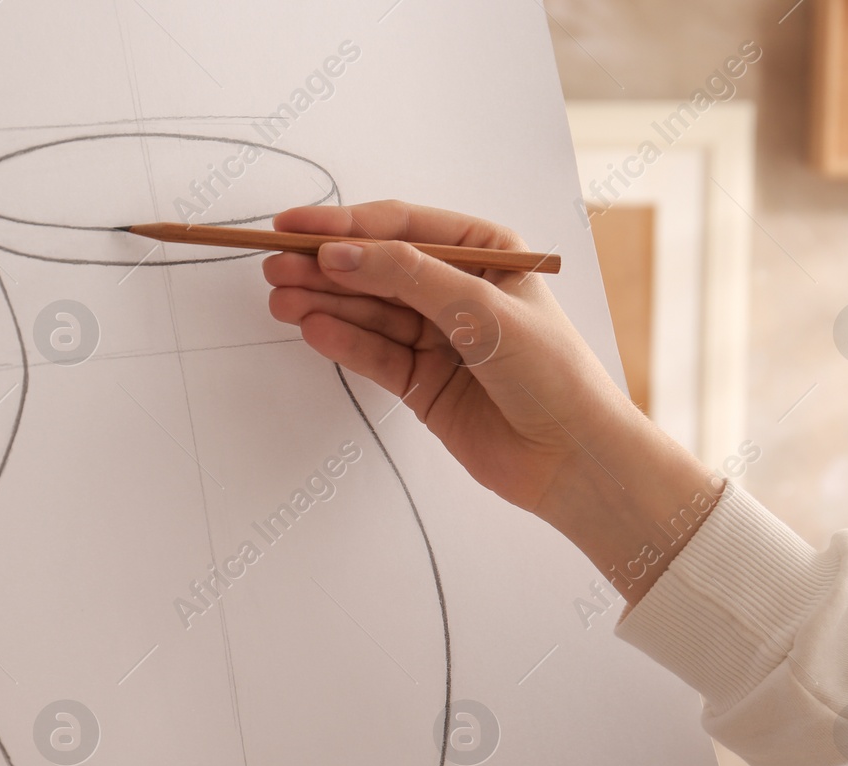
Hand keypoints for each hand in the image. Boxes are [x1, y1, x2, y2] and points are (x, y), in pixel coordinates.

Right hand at [264, 200, 718, 601]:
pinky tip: (311, 328)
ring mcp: (436, 336)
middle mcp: (457, 289)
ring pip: (368, 311)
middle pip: (377, 268)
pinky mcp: (421, 381)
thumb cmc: (552, 373)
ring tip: (280, 298)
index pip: (402, 227)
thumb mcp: (480, 308)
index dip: (345, 225)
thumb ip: (407, 277)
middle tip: (275, 265)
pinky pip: (373, 353)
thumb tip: (341, 253)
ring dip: (324, 302)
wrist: (573, 458)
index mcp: (485, 251)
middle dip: (324, 266)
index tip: (294, 227)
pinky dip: (341, 341)